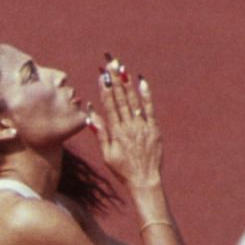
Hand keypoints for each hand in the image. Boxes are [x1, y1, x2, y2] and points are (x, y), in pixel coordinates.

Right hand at [88, 55, 163, 191]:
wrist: (144, 180)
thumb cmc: (123, 170)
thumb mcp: (107, 154)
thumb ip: (101, 134)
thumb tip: (91, 116)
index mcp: (115, 133)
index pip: (109, 106)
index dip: (105, 90)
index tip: (102, 76)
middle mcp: (128, 127)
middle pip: (120, 99)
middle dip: (115, 81)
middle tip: (111, 65)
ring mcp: (142, 126)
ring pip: (133, 101)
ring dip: (127, 84)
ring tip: (123, 69)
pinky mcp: (154, 129)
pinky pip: (149, 108)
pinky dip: (146, 95)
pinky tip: (141, 82)